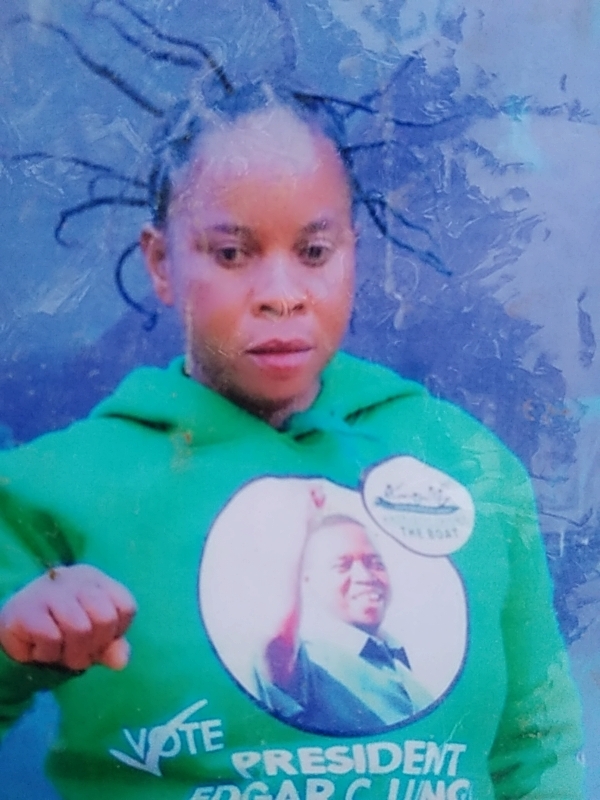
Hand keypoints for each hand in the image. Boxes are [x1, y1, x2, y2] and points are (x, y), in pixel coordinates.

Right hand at [0, 564, 136, 671]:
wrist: (14, 623)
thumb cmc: (60, 627)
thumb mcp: (92, 637)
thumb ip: (111, 646)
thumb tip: (121, 661)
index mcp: (97, 580)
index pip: (125, 607)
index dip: (116, 633)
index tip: (99, 640)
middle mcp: (76, 579)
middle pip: (105, 619)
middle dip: (94, 647)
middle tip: (79, 652)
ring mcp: (51, 591)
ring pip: (80, 629)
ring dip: (72, 654)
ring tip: (60, 652)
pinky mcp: (27, 609)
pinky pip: (52, 639)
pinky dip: (49, 654)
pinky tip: (40, 648)